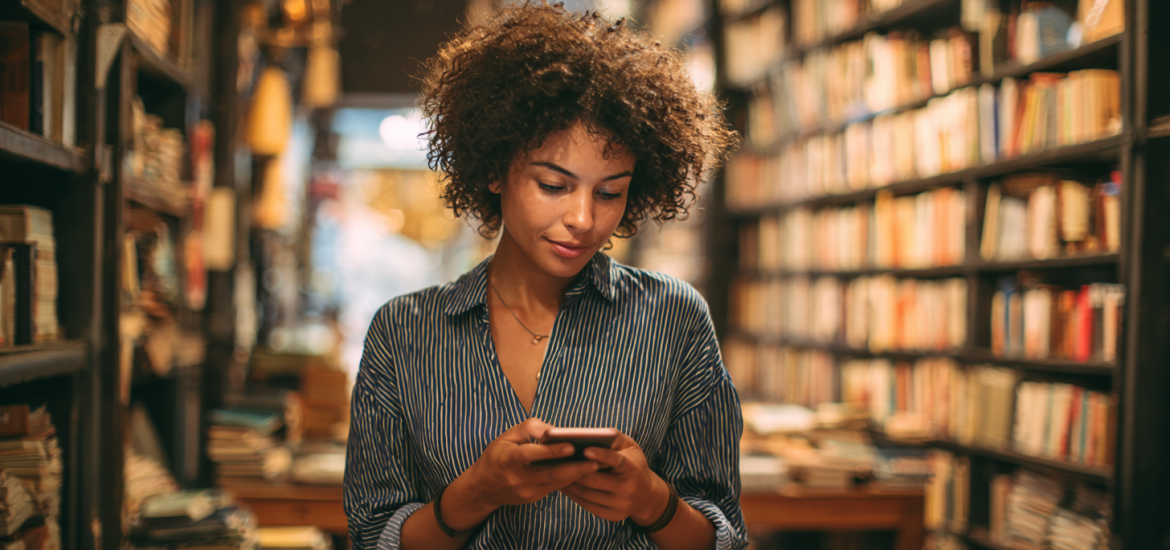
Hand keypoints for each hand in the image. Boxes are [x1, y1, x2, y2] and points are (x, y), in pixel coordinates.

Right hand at [466, 418, 599, 507]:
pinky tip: (585, 471)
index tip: (571, 446)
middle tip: (596, 461)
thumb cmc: (497, 455)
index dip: (551, 452)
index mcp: (507, 459)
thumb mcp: (505, 436)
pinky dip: (570, 479)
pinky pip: (555, 487)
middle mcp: (517, 478)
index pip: (531, 455)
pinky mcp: (534, 498)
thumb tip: (552, 429)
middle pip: (549, 474)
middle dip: (574, 468)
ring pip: (556, 483)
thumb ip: (528, 429)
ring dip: (577, 475)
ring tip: (597, 465)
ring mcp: (526, 492)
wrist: (483, 488)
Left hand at [558, 431, 671, 524]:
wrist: (648, 495)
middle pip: (594, 480)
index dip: (601, 455)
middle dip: (574, 470)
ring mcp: (621, 505)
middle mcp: (628, 489)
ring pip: (587, 494)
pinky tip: (564, 486)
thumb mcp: (630, 447)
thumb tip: (589, 434)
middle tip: (557, 461)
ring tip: (555, 472)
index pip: (617, 461)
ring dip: (569, 483)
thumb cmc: (633, 463)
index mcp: (633, 468)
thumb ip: (613, 437)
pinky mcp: (613, 516)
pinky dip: (573, 495)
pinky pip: (587, 505)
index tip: (585, 449)